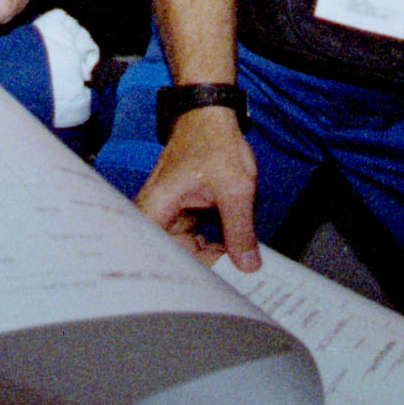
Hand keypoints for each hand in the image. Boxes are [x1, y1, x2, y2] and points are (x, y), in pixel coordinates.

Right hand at [136, 106, 260, 270]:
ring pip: (184, 250)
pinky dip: (210, 244)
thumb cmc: (214, 141)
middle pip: (171, 258)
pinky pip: (192, 237)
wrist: (210, 114)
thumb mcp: (235, 189)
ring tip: (234, 268)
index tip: (211, 290)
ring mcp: (169, 213)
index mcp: (158, 207)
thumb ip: (240, 230)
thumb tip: (246, 265)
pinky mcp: (181, 211)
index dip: (181, 279)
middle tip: (230, 282)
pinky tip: (229, 252)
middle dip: (201, 270)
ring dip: (208, 257)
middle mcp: (156, 213)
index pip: (159, 258)